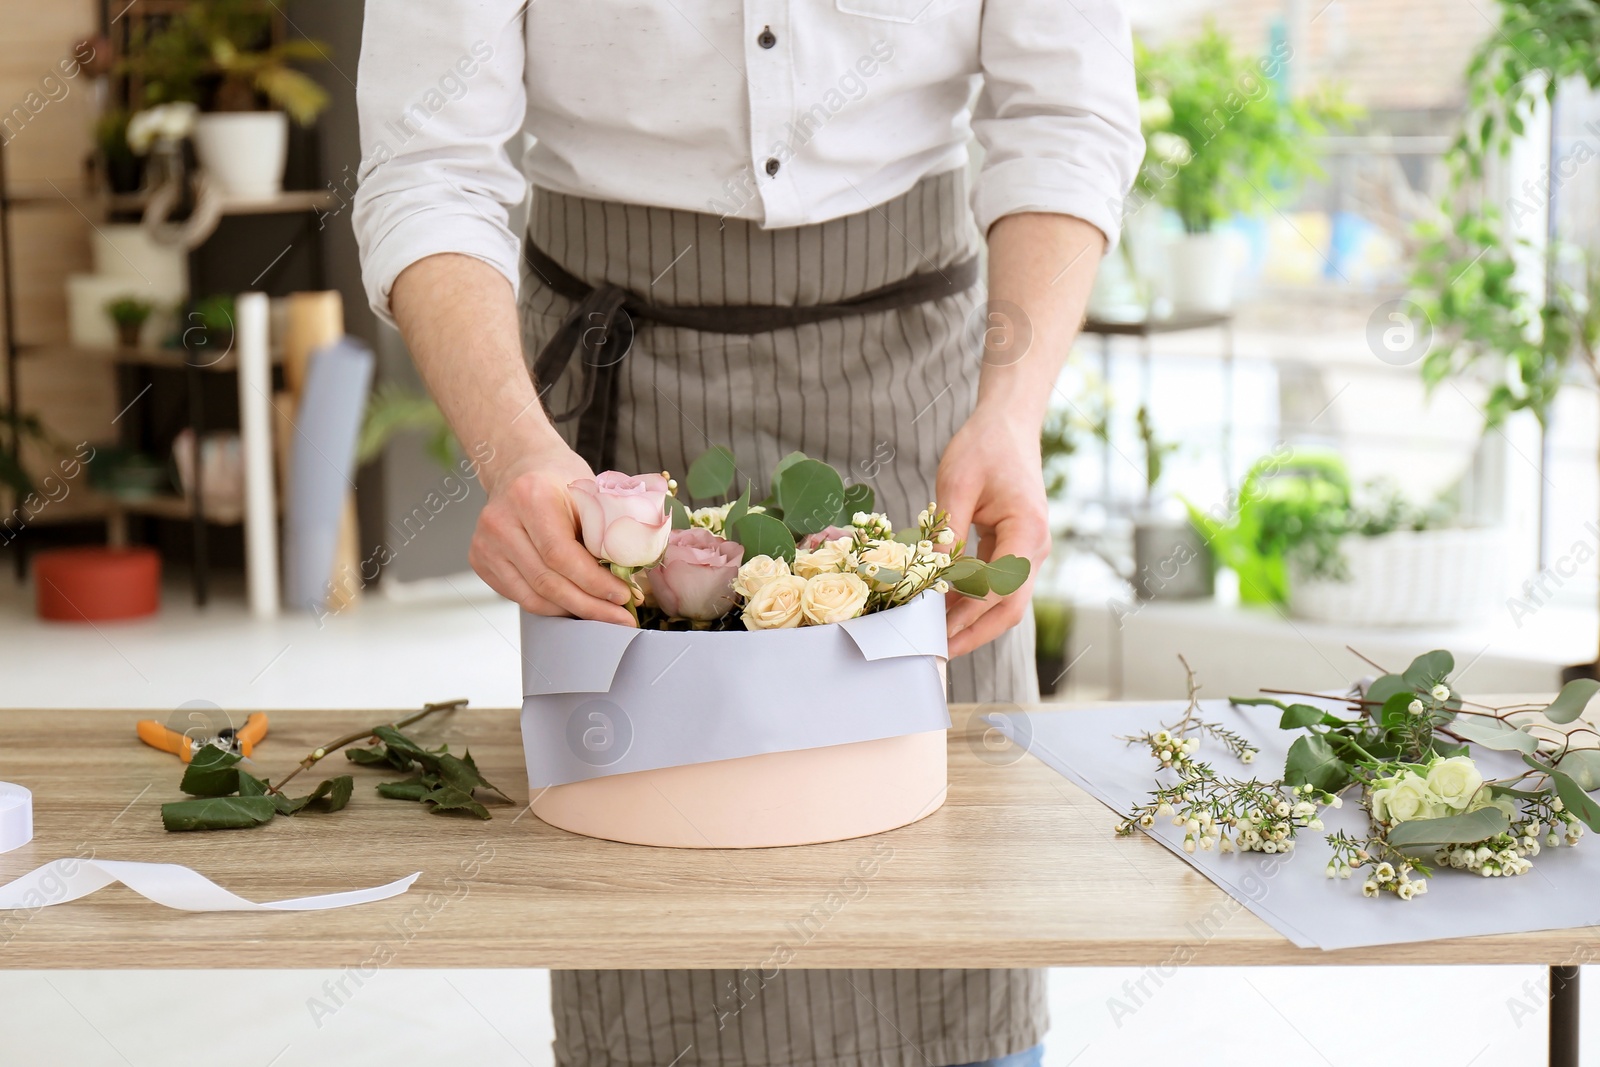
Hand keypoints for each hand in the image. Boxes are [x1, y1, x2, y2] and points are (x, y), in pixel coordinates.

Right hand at [469, 437, 635, 624]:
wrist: (522, 467)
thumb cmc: (561, 480)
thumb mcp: (590, 494)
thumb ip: (604, 534)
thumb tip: (629, 580)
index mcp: (529, 497)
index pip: (561, 555)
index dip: (594, 583)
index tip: (623, 597)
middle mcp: (499, 522)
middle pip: (546, 582)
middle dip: (588, 605)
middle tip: (620, 617)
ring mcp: (484, 544)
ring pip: (532, 597)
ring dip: (571, 610)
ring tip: (602, 613)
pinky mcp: (480, 561)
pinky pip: (520, 596)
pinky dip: (551, 605)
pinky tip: (575, 603)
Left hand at [935, 405, 1049, 658]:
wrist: (1007, 425)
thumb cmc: (983, 446)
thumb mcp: (956, 484)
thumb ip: (946, 532)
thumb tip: (930, 576)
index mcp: (1027, 531)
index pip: (1000, 587)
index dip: (967, 612)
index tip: (936, 629)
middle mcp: (1034, 547)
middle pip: (1010, 608)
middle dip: (974, 633)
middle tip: (937, 652)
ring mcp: (1026, 551)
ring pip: (1004, 602)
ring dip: (971, 621)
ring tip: (933, 636)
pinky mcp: (1013, 549)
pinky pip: (995, 585)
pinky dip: (971, 601)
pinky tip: (941, 609)